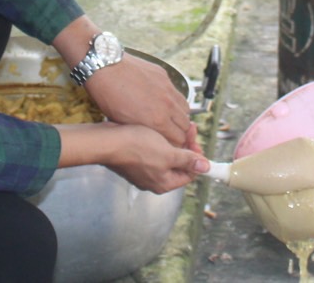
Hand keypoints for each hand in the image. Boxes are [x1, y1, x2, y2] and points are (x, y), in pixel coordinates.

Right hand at [71, 122, 207, 193]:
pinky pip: (153, 154)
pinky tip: (158, 132)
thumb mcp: (168, 154)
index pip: (190, 173)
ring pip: (166, 158)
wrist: (107, 141)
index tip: (195, 139)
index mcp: (164, 183)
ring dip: (173, 144)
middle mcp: (154, 181)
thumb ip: (187, 161)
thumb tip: (206, 168)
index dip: (196, 156)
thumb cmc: (136, 148)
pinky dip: (159, 143)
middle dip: (185, 147)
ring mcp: (143, 172)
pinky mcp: (135, 161)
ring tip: (174, 129)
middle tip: (187, 130)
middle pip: (178, 165)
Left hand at [83, 54, 202, 153]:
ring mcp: (168, 89)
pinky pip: (177, 92)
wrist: (105, 68)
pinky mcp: (164, 76)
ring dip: (180, 116)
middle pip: (186, 127)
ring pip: (185, 109)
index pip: (179, 141)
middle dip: (180, 133)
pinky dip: (174, 100)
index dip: (174, 145)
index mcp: (157, 121)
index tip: (168, 144)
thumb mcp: (124, 123)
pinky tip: (162, 100)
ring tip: (168, 118)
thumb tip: (153, 137)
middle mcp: (168, 105)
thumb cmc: (109, 97)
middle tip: (170, 133)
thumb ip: (143, 132)